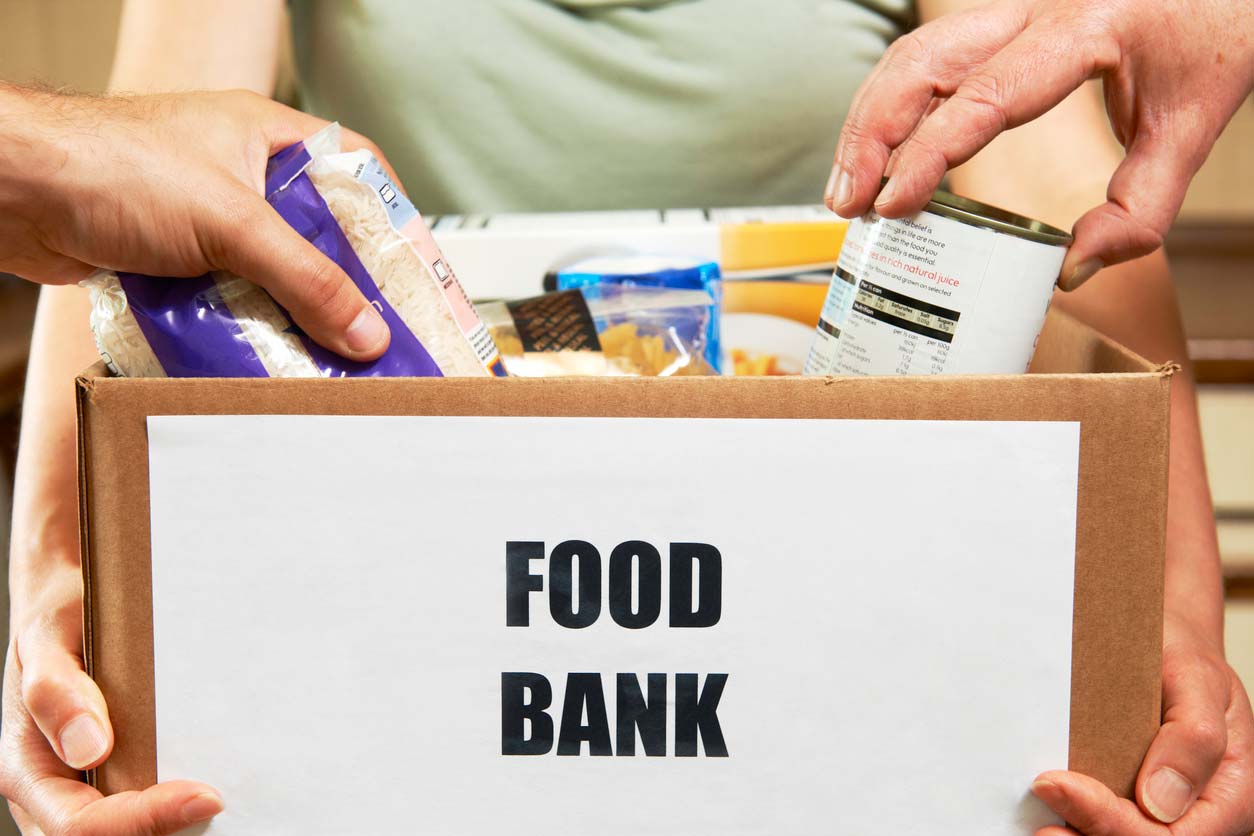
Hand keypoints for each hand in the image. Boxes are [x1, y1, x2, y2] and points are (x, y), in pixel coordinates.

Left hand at [0, 85, 397, 359]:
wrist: (15, 193)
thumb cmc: (108, 164)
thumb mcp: (233, 223)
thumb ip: (306, 280)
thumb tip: (365, 331)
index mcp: (269, 138)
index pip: (355, 173)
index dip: (392, 218)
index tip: (417, 269)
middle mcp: (244, 178)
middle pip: (319, 237)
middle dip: (345, 285)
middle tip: (378, 327)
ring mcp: (210, 221)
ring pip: (276, 275)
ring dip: (295, 314)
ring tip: (328, 353)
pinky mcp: (180, 261)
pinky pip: (235, 301)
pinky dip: (250, 328)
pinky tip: (265, 355)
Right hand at [0, 576, 220, 834]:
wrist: (69, 601)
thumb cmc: (58, 617)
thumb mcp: (48, 637)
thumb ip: (56, 690)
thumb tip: (89, 748)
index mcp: (24, 766)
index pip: (78, 823)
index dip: (141, 819)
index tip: (203, 797)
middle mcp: (50, 788)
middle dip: (161, 828)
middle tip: (218, 799)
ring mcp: (79, 787)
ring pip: (121, 832)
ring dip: (169, 823)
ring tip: (215, 796)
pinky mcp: (110, 775)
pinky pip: (136, 803)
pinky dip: (172, 805)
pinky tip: (206, 784)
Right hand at [826, 0, 1253, 289]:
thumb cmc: (1216, 35)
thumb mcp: (1194, 126)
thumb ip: (1141, 206)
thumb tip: (1073, 271)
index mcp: (1083, 30)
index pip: (982, 97)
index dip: (926, 154)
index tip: (892, 205)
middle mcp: (1035, 8)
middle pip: (922, 63)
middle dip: (872, 136)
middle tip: (849, 204)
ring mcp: (1012, 6)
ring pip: (912, 54)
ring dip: (868, 120)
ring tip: (846, 186)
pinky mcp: (1002, 18)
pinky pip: (927, 53)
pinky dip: (890, 102)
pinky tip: (875, 149)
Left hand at [1030, 615, 1253, 834]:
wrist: (1164, 640)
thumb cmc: (1183, 656)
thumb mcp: (1197, 679)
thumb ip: (1194, 739)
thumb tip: (1159, 803)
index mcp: (1230, 794)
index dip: (1112, 823)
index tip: (1057, 785)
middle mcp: (1200, 811)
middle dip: (1090, 835)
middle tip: (1038, 826)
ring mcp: (1166, 809)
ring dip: (1081, 834)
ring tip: (1039, 825)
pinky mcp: (1133, 799)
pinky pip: (1109, 820)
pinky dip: (1078, 818)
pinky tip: (1048, 809)